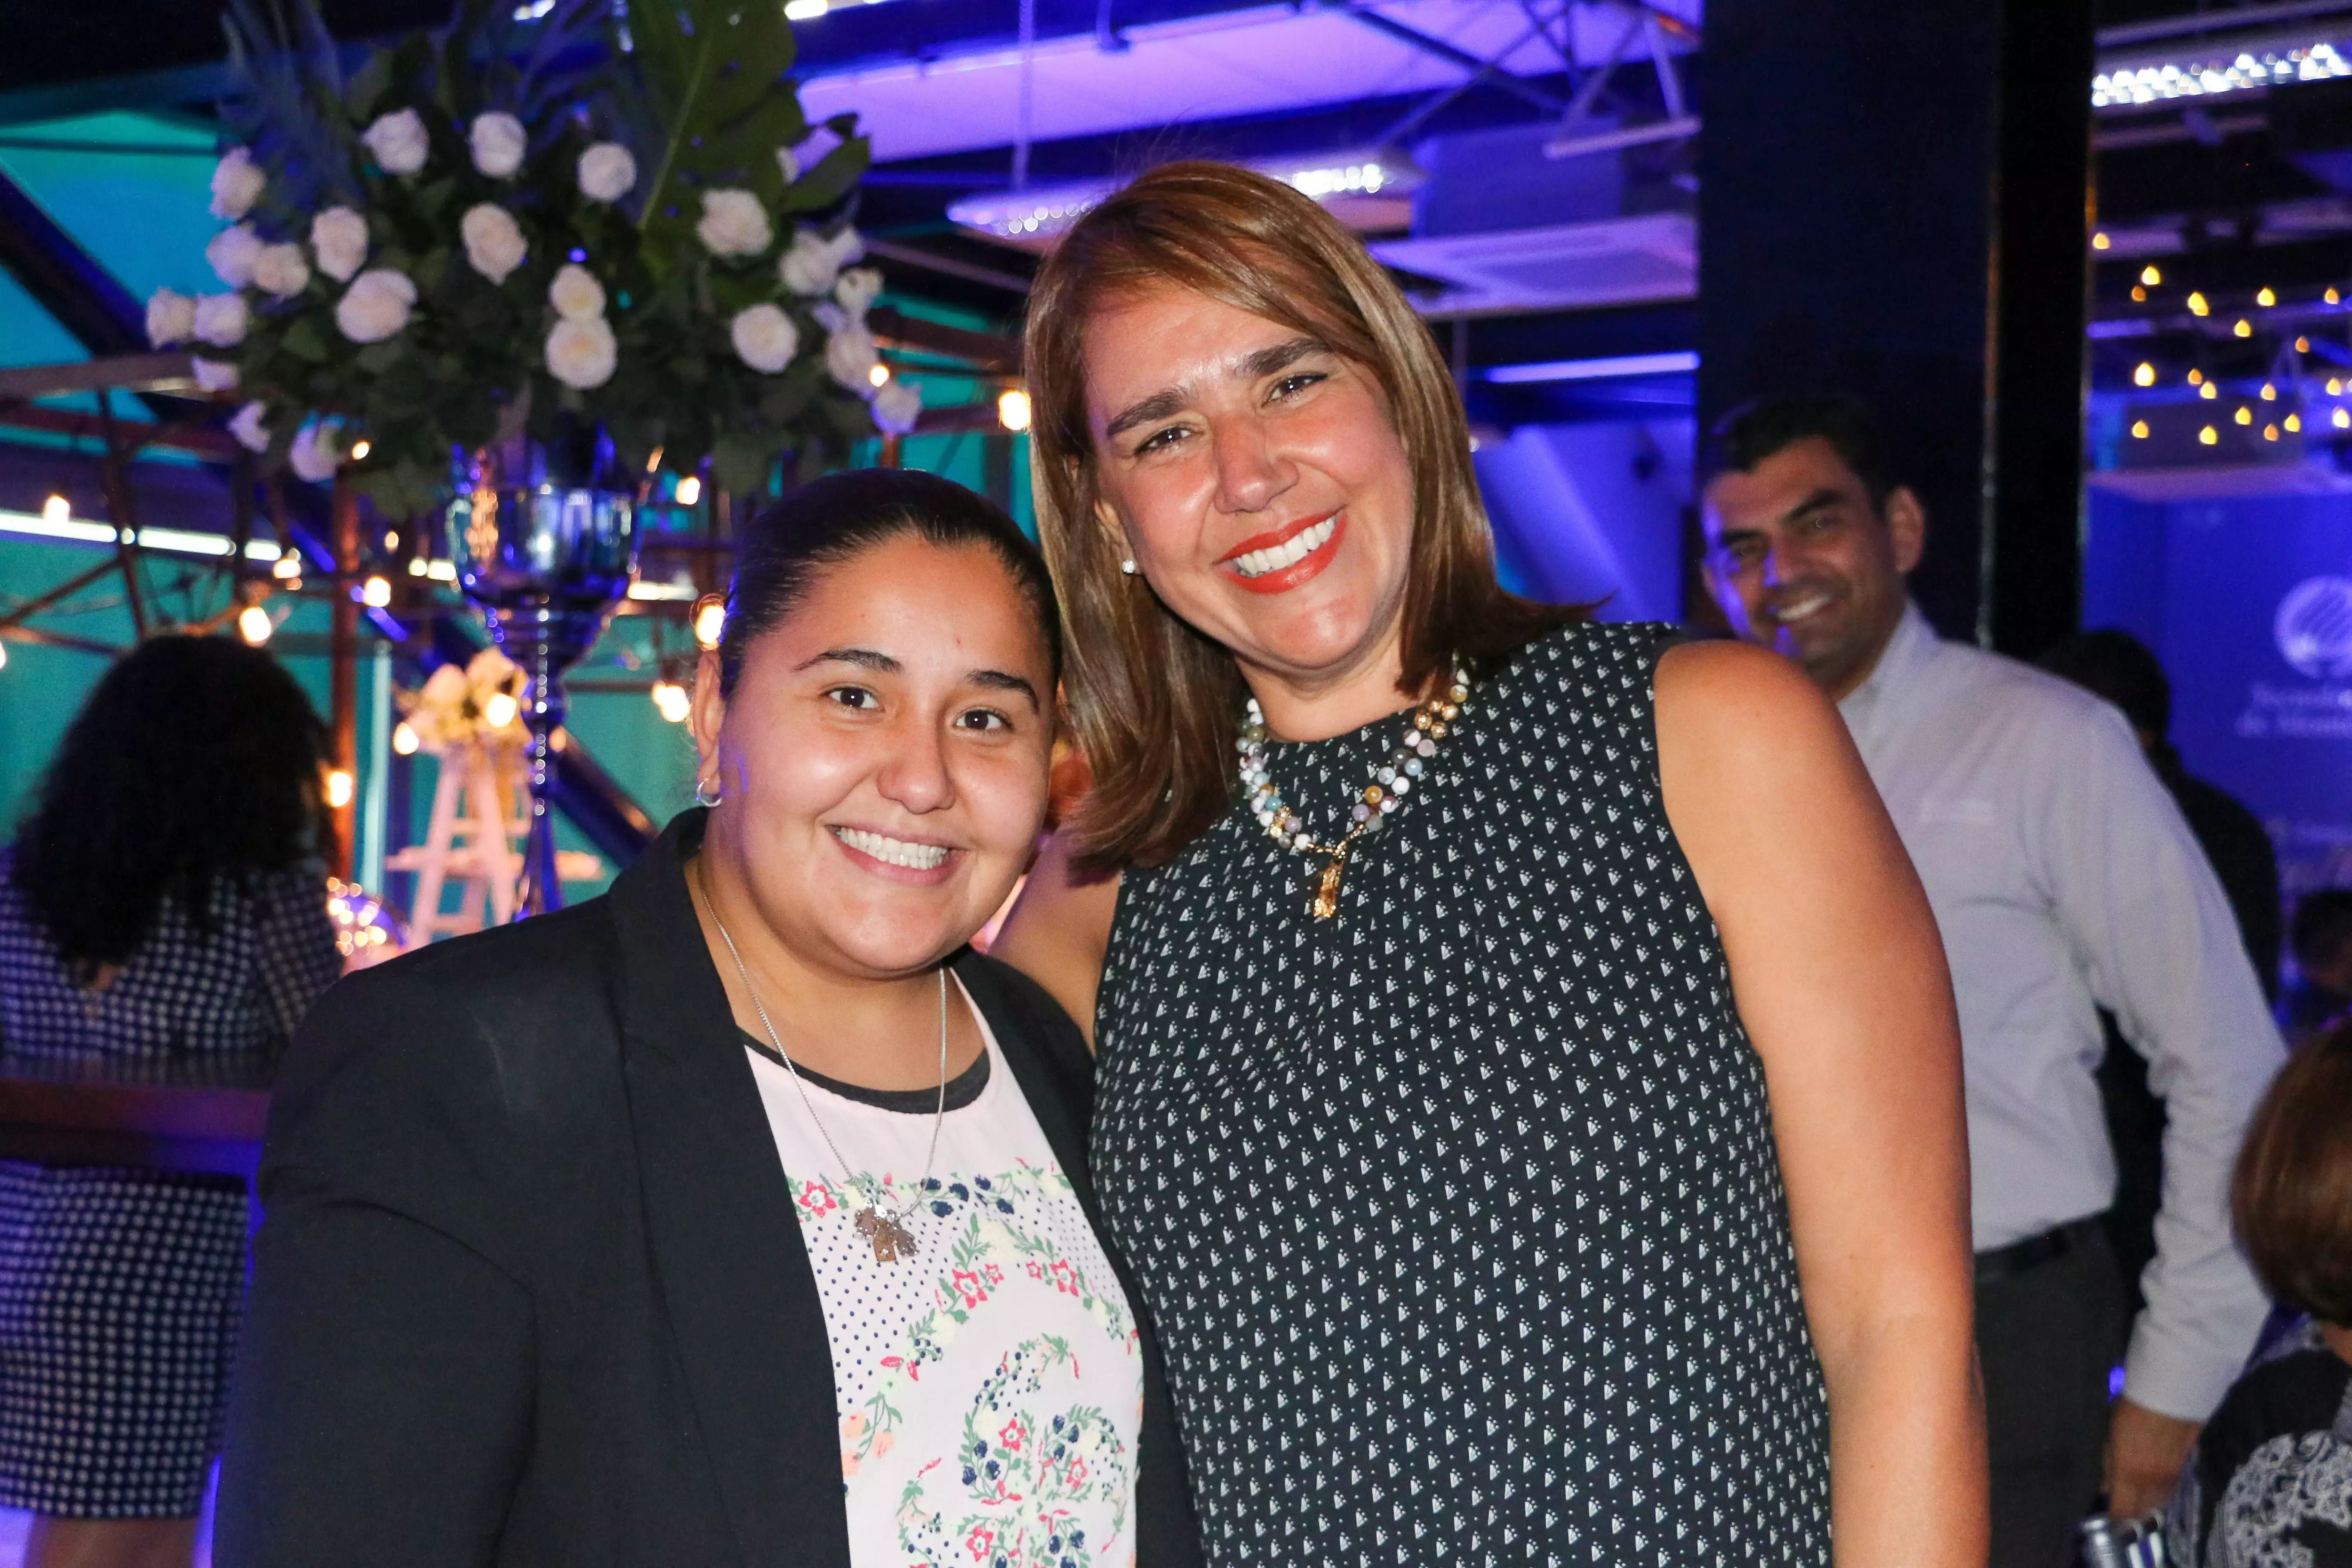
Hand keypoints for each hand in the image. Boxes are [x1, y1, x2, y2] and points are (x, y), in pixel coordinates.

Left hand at [2104, 1395, 2200, 1517]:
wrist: (2171, 1395)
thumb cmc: (2131, 1409)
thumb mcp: (2109, 1434)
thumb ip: (2108, 1464)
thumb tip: (2105, 1487)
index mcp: (2129, 1474)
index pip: (2123, 1510)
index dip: (2116, 1519)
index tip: (2109, 1519)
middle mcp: (2152, 1481)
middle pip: (2144, 1510)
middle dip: (2133, 1513)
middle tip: (2122, 1507)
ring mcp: (2171, 1475)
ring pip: (2159, 1500)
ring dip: (2148, 1502)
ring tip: (2136, 1496)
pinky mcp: (2184, 1466)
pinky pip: (2170, 1488)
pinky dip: (2160, 1491)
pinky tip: (2152, 1483)